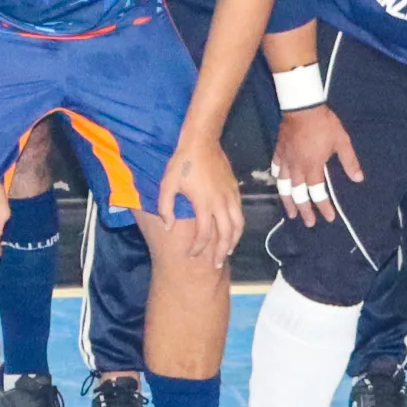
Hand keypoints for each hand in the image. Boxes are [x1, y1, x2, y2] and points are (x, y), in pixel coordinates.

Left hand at [158, 136, 244, 259]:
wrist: (202, 141)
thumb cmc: (182, 162)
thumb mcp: (167, 184)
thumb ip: (166, 208)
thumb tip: (169, 226)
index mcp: (204, 204)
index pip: (204, 234)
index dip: (198, 248)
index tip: (192, 255)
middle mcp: (221, 203)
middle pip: (226, 235)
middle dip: (221, 252)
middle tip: (217, 265)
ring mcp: (231, 197)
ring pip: (238, 225)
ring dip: (233, 241)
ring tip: (228, 252)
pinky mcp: (235, 190)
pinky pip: (240, 213)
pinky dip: (238, 226)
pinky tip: (232, 231)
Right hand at [269, 105, 362, 227]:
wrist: (302, 107)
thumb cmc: (324, 124)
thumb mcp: (342, 142)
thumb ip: (349, 162)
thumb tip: (358, 179)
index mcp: (313, 167)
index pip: (317, 193)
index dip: (323, 207)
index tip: (328, 218)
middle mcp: (298, 168)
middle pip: (298, 194)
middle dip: (304, 210)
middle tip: (308, 223)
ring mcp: (286, 160)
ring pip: (284, 186)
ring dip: (287, 201)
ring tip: (290, 213)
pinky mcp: (279, 151)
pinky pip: (277, 169)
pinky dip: (279, 180)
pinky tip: (280, 184)